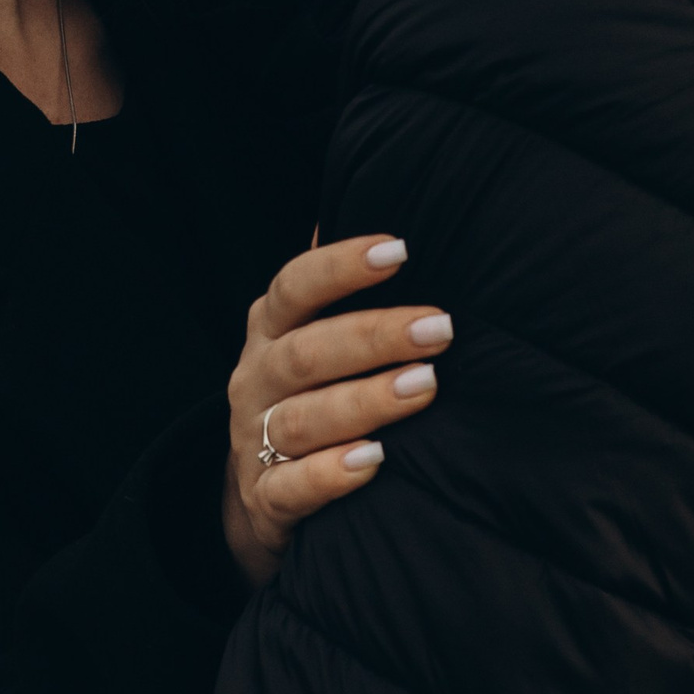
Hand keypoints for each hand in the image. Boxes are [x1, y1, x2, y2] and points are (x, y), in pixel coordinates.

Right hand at [222, 232, 450, 587]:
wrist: (263, 497)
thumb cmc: (311, 394)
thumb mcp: (312, 335)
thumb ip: (337, 283)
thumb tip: (375, 193)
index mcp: (269, 330)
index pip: (294, 287)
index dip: (342, 266)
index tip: (401, 249)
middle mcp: (254, 379)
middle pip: (306, 353)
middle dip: (375, 336)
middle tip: (440, 329)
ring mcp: (253, 440)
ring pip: (303, 419)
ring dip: (365, 401)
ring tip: (425, 387)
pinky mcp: (265, 500)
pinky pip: (292, 487)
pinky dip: (332, 475)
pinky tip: (377, 461)